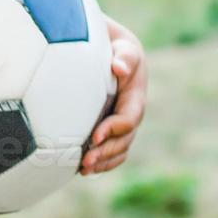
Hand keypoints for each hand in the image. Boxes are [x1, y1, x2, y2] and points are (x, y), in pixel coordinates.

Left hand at [79, 16, 146, 175]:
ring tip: (83, 169)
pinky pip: (111, 152)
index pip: (129, 119)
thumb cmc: (116, 47)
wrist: (113, 52)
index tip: (95, 136)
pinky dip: (101, 162)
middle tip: (85, 161)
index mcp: (135, 97)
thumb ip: (124, 56)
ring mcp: (122, 124)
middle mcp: (131, 114)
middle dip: (106, 153)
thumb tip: (119, 67)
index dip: (114, 129)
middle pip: (124, 141)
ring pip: (119, 150)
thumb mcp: (123, 47)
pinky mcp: (111, 129)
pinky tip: (82, 169)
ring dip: (103, 162)